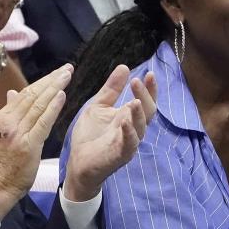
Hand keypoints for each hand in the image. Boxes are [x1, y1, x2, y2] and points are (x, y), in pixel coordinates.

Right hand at [0, 65, 71, 217]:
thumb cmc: (2, 161)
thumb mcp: (2, 133)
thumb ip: (11, 112)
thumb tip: (13, 92)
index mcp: (3, 116)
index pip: (26, 94)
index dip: (43, 81)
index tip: (57, 72)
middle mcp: (9, 121)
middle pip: (33, 95)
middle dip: (51, 79)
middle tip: (67, 68)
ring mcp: (18, 132)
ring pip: (38, 104)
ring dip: (54, 88)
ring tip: (67, 75)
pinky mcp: (28, 144)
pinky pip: (43, 121)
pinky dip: (53, 107)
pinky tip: (62, 95)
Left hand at [63, 65, 157, 201]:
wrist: (78, 162)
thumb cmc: (90, 135)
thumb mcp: (98, 106)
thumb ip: (111, 89)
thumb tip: (124, 66)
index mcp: (129, 117)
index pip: (146, 101)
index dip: (150, 89)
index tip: (150, 74)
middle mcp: (133, 129)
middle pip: (148, 112)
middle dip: (145, 96)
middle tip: (137, 81)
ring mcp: (128, 143)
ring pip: (140, 128)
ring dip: (139, 114)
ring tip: (134, 101)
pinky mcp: (120, 155)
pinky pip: (128, 145)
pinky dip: (129, 134)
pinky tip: (125, 123)